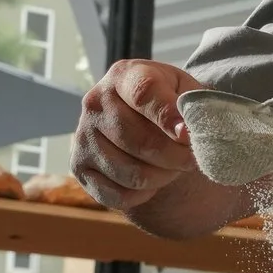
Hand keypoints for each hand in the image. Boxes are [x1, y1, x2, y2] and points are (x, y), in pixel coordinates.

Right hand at [73, 59, 203, 212]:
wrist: (141, 118)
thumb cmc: (167, 101)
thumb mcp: (184, 90)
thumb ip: (190, 105)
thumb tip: (187, 132)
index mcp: (123, 76)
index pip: (143, 94)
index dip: (167, 117)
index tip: (187, 135)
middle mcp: (95, 103)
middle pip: (139, 141)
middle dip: (175, 156)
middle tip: (192, 158)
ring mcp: (83, 137)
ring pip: (132, 174)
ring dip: (163, 177)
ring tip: (174, 166)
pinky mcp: (80, 168)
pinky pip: (117, 195)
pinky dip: (143, 194)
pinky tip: (152, 180)